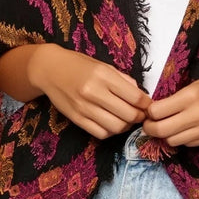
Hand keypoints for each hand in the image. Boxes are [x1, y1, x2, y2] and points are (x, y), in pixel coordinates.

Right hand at [33, 46, 151, 139]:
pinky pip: (101, 133)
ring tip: (126, 119)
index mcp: (103, 76)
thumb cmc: (79, 65)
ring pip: (116, 127)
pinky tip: (112, 123)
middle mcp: (93, 92)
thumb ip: (123, 80)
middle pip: (128, 115)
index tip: (149, 105)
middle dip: (139, 117)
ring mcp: (84, 108)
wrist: (49, 70)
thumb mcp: (103, 66)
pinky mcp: (76, 119)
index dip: (146, 104)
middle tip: (140, 114)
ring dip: (126, 126)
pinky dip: (111, 131)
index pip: (134, 97)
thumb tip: (141, 95)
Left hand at [141, 69, 198, 146]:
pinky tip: (184, 129)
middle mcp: (196, 115)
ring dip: (166, 135)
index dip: (148, 113)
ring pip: (172, 141)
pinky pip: (187, 144)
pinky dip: (181, 138)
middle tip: (149, 124)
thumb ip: (178, 98)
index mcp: (190, 96)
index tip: (148, 110)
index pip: (157, 111)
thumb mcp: (197, 84)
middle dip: (149, 128)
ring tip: (168, 126)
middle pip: (161, 130)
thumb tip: (157, 110)